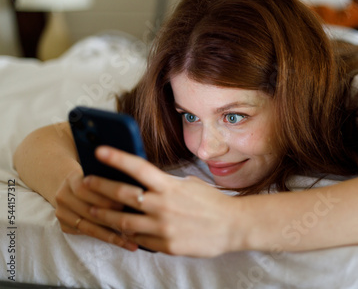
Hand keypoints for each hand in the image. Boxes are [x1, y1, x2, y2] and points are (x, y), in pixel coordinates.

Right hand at [54, 167, 138, 250]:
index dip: (106, 198)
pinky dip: (107, 238)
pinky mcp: (64, 226)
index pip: (86, 189)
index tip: (126, 204)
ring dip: (112, 234)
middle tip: (134, 225)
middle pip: (87, 210)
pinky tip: (124, 243)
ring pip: (88, 226)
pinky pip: (87, 235)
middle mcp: (62, 196)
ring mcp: (61, 212)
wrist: (74, 186)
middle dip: (111, 218)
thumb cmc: (98, 180)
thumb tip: (138, 192)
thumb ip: (112, 181)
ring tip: (133, 240)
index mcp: (73, 179)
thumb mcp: (101, 175)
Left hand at [84, 146, 245, 256]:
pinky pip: (139, 240)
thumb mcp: (190, 185)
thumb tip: (145, 183)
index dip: (117, 158)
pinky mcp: (165, 246)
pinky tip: (119, 230)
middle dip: (100, 187)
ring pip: (123, 222)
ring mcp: (162, 228)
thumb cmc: (211, 203)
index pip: (138, 168)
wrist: (232, 226)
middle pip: (123, 195)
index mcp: (170, 187)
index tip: (99, 151)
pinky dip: (127, 234)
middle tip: (85, 183)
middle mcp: (163, 206)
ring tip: (93, 210)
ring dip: (105, 215)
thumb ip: (166, 185)